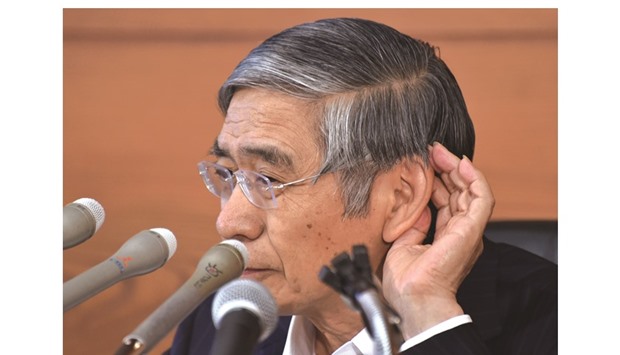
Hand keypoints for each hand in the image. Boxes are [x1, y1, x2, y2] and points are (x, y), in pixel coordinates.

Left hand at [381, 142, 494, 337]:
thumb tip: (417, 209)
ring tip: (440, 152)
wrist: (412, 299)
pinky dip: (474, 177)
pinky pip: (481, 197)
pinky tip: (461, 163)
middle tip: (431, 151)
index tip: (424, 164)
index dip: (438, 181)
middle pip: (460, 193)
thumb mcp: (404, 245)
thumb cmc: (406, 283)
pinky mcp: (471, 229)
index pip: (447, 202)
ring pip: (471, 190)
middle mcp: (461, 233)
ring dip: (457, 168)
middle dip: (447, 169)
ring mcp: (468, 231)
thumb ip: (414, 226)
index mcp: (448, 238)